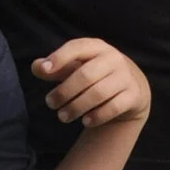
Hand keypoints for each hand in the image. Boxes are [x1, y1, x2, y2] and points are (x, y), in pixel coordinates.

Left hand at [31, 39, 151, 138]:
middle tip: (50, 103)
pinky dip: (97, 116)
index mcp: (96, 47)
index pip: (77, 47)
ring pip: (99, 93)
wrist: (131, 87)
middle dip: (65, 91)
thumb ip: (54, 68)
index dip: (60, 57)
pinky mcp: (133, 95)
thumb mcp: (75, 67)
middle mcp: (113, 59)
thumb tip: (36, 67)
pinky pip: (114, 107)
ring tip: (63, 116)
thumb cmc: (95, 74)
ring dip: (77, 106)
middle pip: (86, 75)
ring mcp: (125, 77)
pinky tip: (85, 122)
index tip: (44, 70)